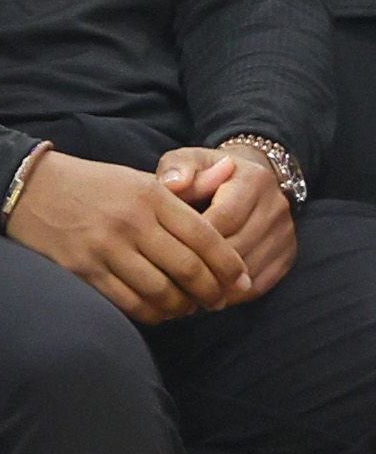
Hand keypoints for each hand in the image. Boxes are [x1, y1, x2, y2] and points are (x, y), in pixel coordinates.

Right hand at [6, 152, 250, 322]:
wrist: (28, 188)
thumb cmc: (90, 185)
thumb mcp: (137, 177)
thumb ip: (185, 186)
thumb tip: (232, 171)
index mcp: (149, 195)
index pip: (206, 237)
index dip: (230, 267)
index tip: (240, 281)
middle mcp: (130, 221)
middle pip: (189, 270)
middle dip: (211, 293)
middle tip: (216, 301)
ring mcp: (104, 247)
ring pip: (162, 293)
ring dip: (181, 307)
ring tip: (185, 307)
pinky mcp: (82, 270)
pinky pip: (130, 304)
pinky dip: (151, 314)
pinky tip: (156, 310)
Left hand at [158, 145, 297, 300]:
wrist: (246, 180)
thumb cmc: (206, 172)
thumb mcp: (189, 160)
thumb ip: (177, 169)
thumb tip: (171, 185)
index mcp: (254, 180)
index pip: (226, 217)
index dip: (194, 235)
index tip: (167, 245)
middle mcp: (277, 207)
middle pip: (238, 247)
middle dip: (202, 262)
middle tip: (170, 273)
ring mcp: (286, 234)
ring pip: (249, 271)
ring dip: (215, 283)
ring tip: (183, 286)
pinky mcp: (287, 256)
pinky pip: (259, 284)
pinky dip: (231, 293)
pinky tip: (205, 291)